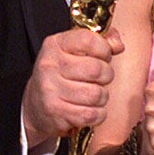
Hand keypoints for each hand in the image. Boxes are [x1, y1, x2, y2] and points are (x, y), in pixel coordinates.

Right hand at [22, 28, 124, 145]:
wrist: (35, 106)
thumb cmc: (61, 76)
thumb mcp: (74, 51)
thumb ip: (100, 42)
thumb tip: (118, 45)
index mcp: (55, 45)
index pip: (89, 40)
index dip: (104, 49)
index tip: (102, 57)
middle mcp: (49, 65)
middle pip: (97, 69)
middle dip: (106, 76)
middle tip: (98, 80)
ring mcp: (50, 89)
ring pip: (97, 94)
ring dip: (101, 97)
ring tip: (92, 95)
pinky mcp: (56, 112)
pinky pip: (92, 114)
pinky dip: (97, 115)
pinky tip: (89, 110)